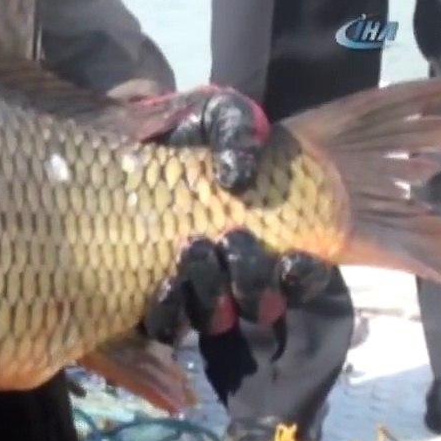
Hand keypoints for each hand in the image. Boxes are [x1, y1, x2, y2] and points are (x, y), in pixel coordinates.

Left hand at [128, 85, 335, 342]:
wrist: (137, 142)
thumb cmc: (193, 132)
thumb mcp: (222, 115)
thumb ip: (238, 134)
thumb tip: (236, 178)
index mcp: (271, 240)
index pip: (301, 278)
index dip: (303, 278)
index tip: (291, 257)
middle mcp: (237, 274)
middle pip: (258, 306)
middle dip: (251, 282)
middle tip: (230, 240)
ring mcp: (196, 289)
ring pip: (214, 319)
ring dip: (211, 295)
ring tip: (194, 250)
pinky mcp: (154, 298)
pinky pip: (166, 325)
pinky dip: (170, 311)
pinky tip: (166, 283)